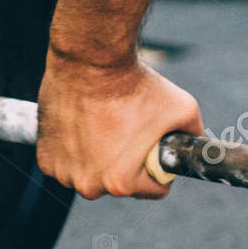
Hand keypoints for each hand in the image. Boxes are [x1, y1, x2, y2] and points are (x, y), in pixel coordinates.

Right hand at [36, 52, 202, 199]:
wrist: (90, 59)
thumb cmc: (136, 85)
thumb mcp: (183, 109)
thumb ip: (195, 135)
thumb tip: (201, 145)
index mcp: (122, 183)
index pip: (155, 189)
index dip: (159, 166)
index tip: (154, 147)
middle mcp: (90, 185)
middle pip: (121, 184)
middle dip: (128, 163)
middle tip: (128, 131)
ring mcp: (64, 173)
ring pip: (92, 174)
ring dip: (98, 158)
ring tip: (105, 125)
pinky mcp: (45, 159)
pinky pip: (67, 163)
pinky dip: (74, 150)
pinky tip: (83, 125)